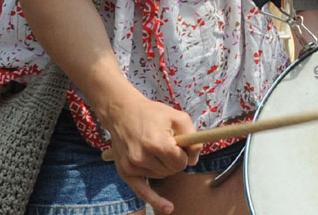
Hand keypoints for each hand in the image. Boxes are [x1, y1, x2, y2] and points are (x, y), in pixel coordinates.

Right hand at [103, 95, 200, 213]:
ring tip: (156, 148)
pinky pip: (142, 191)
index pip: (180, 162)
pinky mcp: (125, 172)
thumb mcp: (178, 117)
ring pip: (161, 176)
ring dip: (165, 166)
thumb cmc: (153, 113)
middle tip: (169, 144)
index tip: (181, 145)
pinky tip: (168, 208)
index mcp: (156, 143)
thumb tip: (193, 160)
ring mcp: (132, 166)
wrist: (123, 112)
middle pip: (171, 170)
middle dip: (175, 160)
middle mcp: (142, 157)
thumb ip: (192, 137)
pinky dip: (155, 200)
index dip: (184, 154)